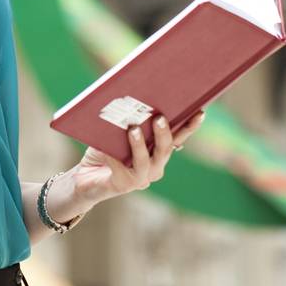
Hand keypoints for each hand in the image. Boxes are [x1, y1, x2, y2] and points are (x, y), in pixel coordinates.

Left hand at [74, 108, 206, 205]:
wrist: (85, 176)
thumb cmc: (105, 148)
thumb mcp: (119, 132)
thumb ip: (131, 122)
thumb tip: (135, 100)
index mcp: (159, 152)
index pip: (178, 138)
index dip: (190, 127)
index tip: (199, 112)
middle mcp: (156, 167)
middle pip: (165, 149)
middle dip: (164, 133)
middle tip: (160, 117)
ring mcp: (142, 178)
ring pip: (146, 161)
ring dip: (140, 145)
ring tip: (133, 129)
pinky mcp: (124, 184)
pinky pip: (121, 169)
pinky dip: (113, 156)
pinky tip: (106, 148)